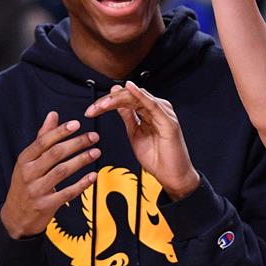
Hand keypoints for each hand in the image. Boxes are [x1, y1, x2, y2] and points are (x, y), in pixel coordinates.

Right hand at [0, 111, 100, 238]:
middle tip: (94, 137)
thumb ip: (42, 138)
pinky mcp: (46, 205)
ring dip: (81, 160)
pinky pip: (67, 193)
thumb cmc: (25, 183)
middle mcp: (28, 173)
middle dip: (76, 143)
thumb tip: (53, 114)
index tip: (77, 124)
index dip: (60, 132)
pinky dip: (81, 184)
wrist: (15, 217)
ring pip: (62, 172)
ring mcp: (36, 190)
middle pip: (54, 154)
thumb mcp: (28, 161)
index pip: (43, 142)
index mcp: (24, 160)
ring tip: (96, 152)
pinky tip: (93, 176)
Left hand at [85, 82, 199, 199]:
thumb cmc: (158, 159)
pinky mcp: (168, 122)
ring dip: (118, 99)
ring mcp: (164, 114)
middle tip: (94, 108)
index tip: (92, 109)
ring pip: (138, 98)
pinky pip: (152, 105)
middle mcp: (158, 109)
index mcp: (149, 111)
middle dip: (109, 101)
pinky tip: (130, 89)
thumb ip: (128, 116)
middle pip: (131, 96)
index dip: (108, 101)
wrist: (172, 176)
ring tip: (103, 104)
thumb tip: (116, 103)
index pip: (127, 99)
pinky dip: (140, 95)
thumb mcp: (135, 133)